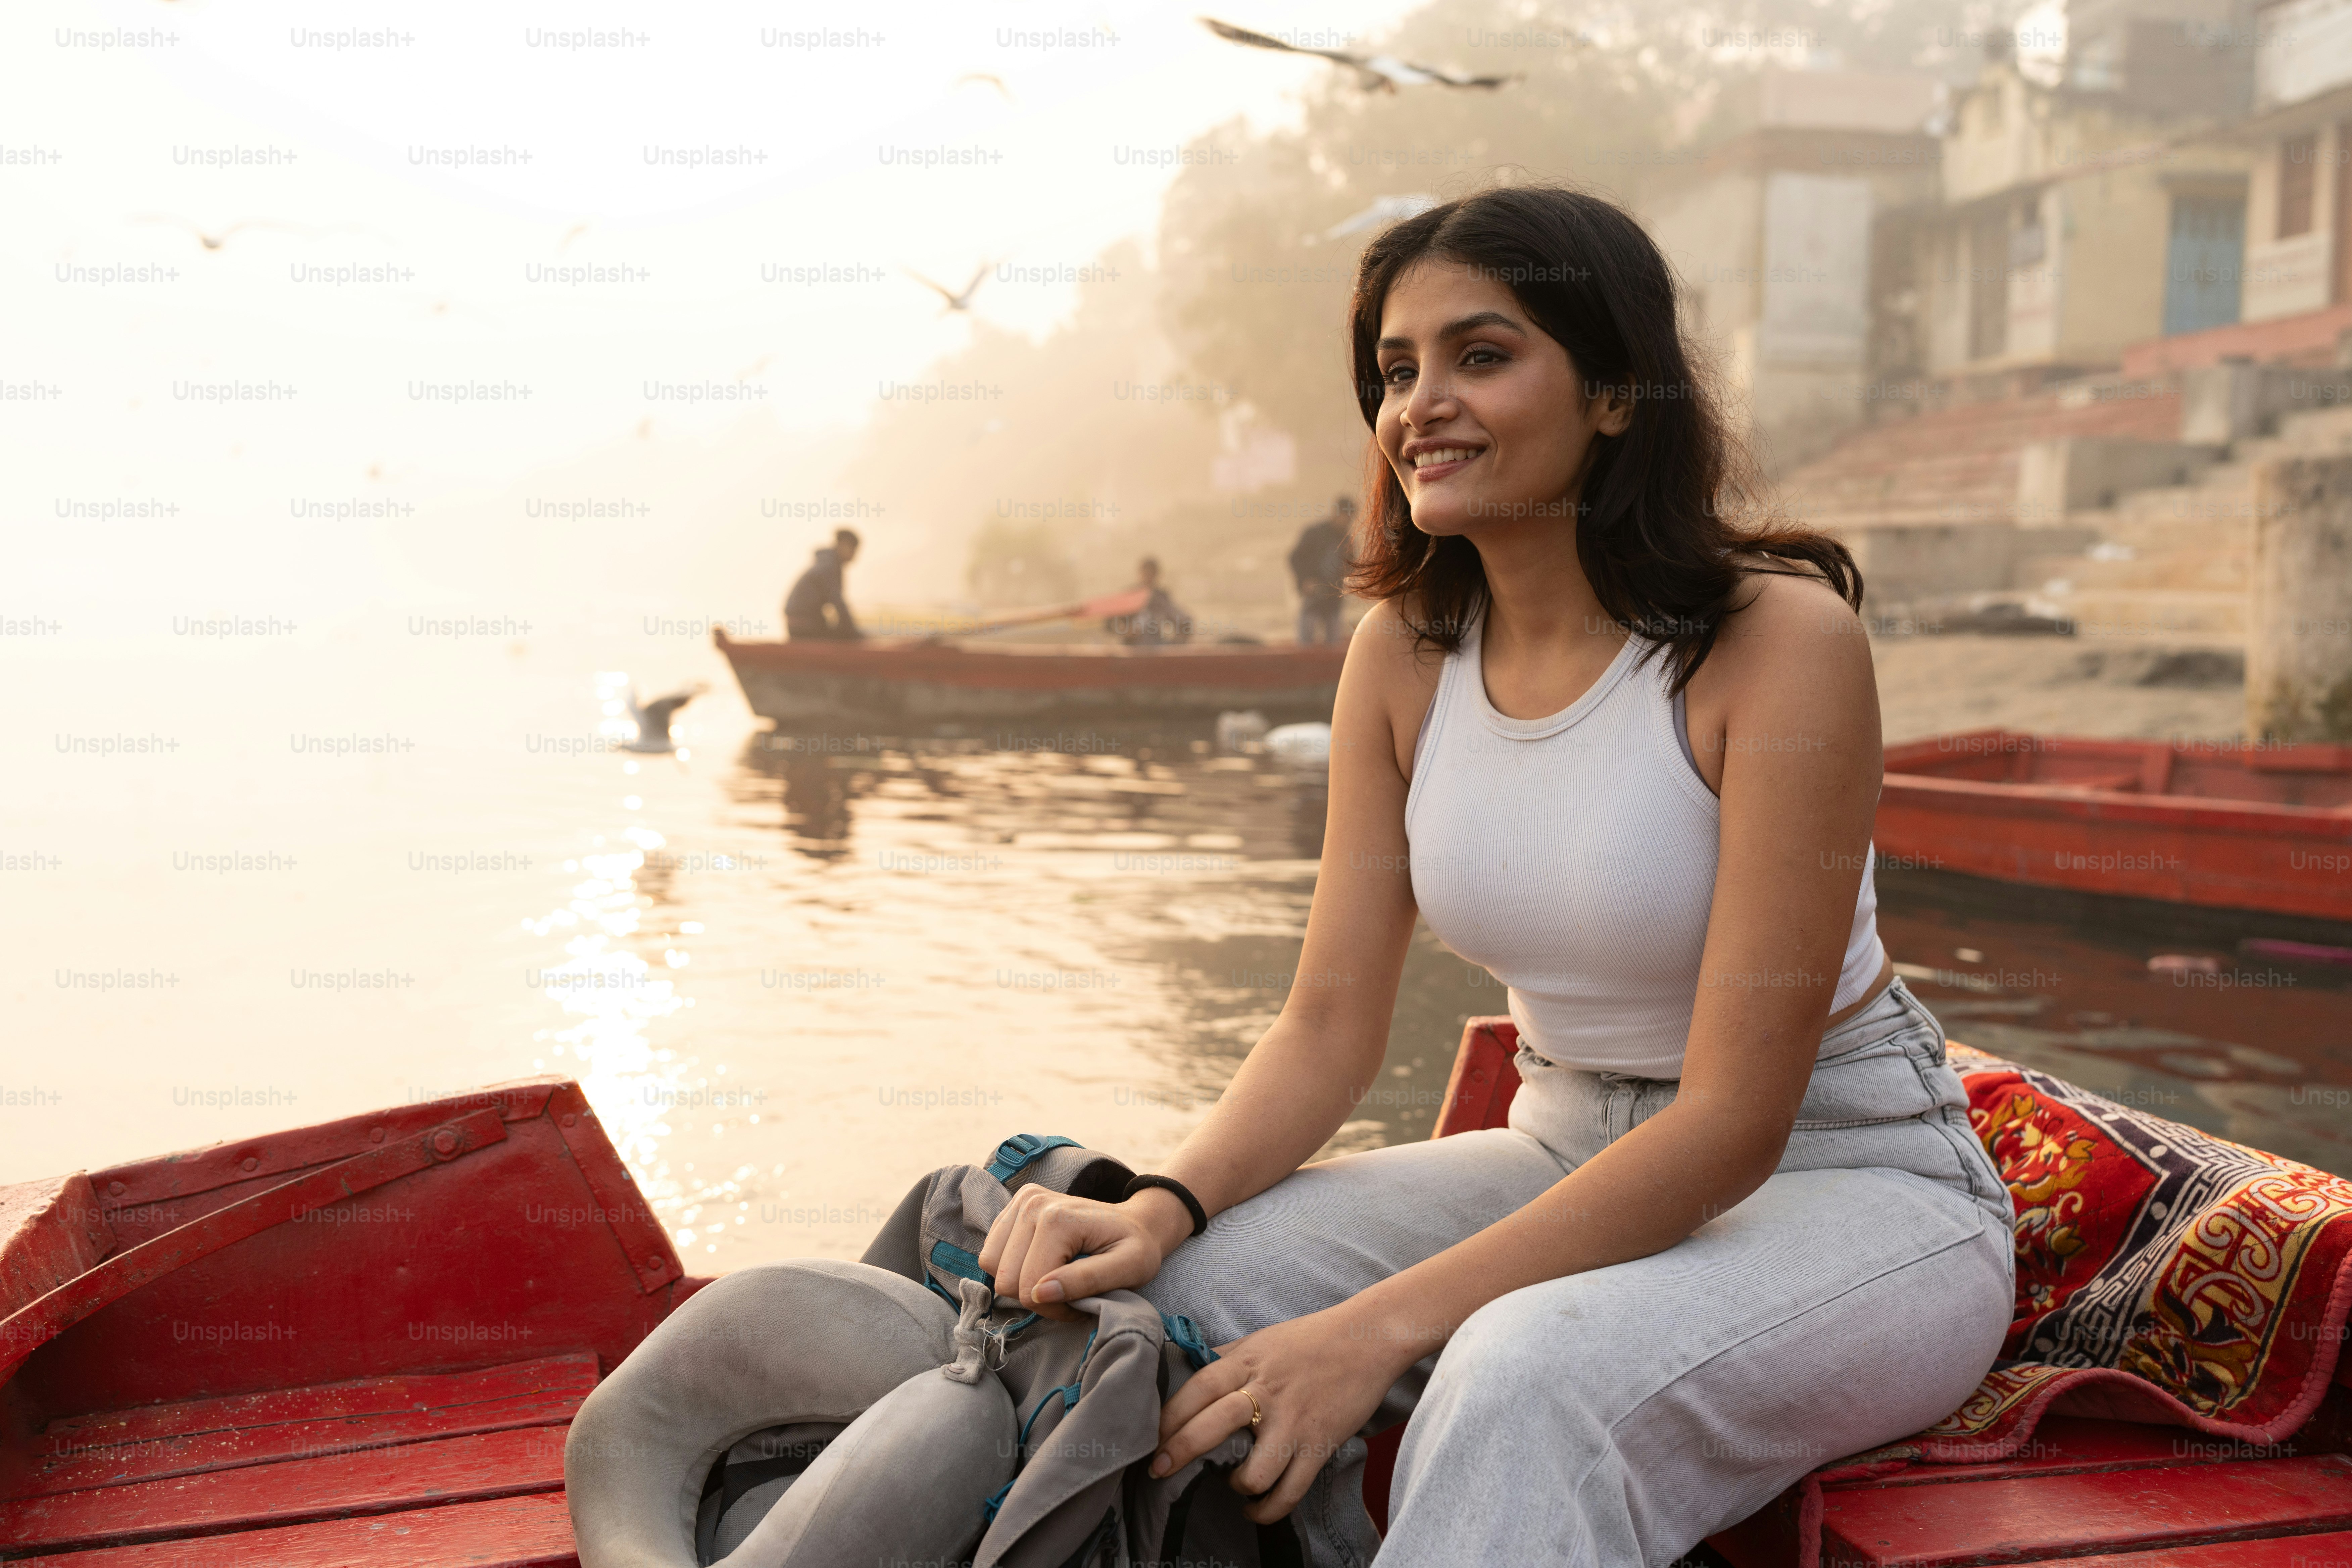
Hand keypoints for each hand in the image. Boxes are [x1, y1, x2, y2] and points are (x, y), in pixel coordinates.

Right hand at [976, 1184, 1192, 1321]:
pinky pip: (991, 1252)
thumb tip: (1040, 1293)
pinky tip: (1041, 1262)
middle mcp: (1032, 1203)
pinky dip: (1013, 1267)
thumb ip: (1087, 1280)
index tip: (1081, 1303)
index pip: (1030, 1289)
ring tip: (1056, 1278)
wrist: (1136, 1222)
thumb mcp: (1129, 1268)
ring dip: (1021, 1282)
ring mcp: (1021, 1201)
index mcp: (1058, 1219)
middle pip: (1006, 1280)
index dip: (1055, 1309)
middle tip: (1070, 1292)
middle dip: (1037, 1297)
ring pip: (992, 1266)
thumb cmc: (1136, 1248)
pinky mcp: (1013, 1206)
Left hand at [1150, 1303, 1418, 1523]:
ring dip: (1236, 1486)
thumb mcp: (1260, 1340)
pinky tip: (1256, 1508)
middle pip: (1210, 1427)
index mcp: (1246, 1362)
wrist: (1367, 1339)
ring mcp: (1293, 1422)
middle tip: (1158, 1471)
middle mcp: (1265, 1392)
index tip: (1148, 1438)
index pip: (1195, 1390)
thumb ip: (1224, 1358)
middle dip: (1178, 1453)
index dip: (1166, 1417)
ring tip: (1234, 1485)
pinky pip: (1289, 1491)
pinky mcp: (1319, 1445)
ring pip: (1252, 1472)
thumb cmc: (1309, 1340)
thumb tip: (1184, 1371)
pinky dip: (1267, 1509)